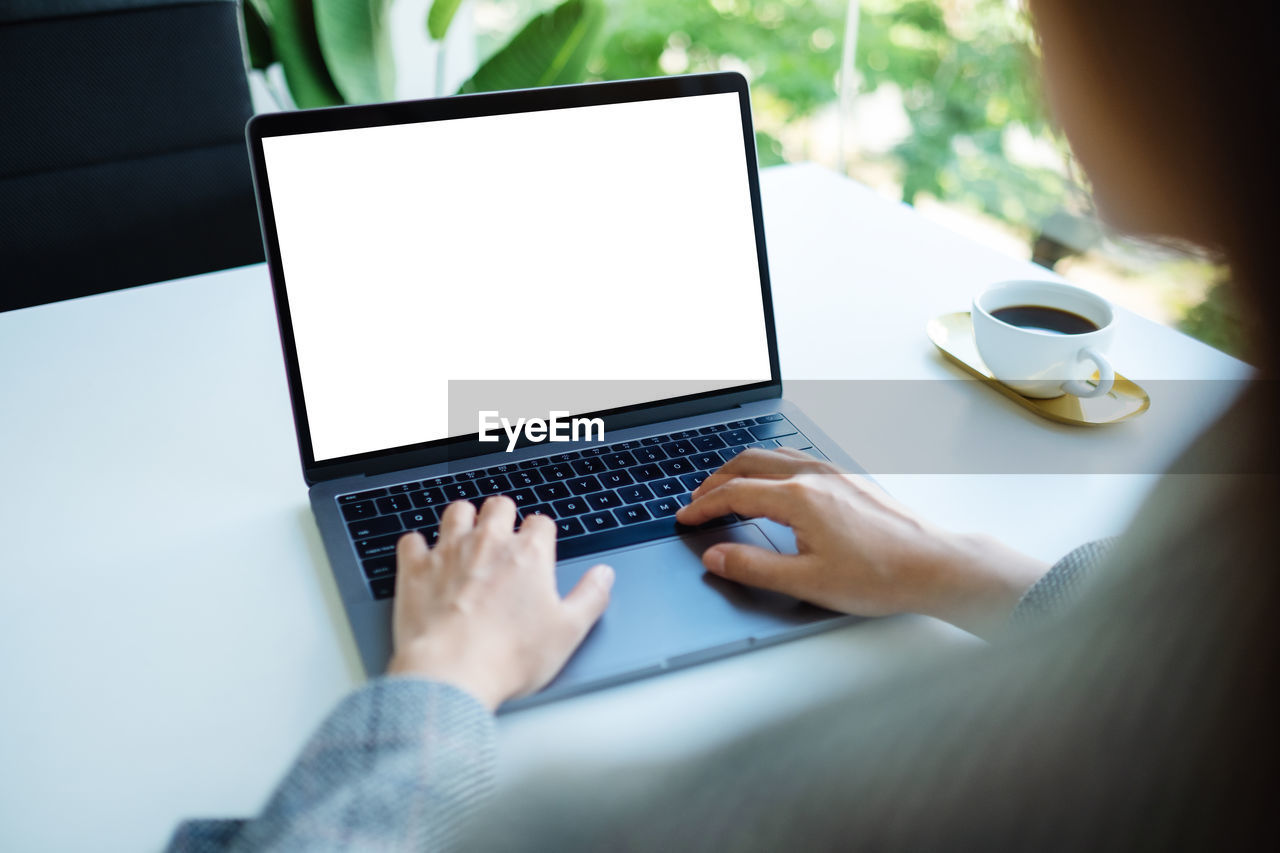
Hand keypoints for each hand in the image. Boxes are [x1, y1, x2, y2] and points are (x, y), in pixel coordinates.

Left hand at [387, 497, 612, 709]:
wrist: (452, 673)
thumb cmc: (509, 656)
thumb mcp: (568, 632)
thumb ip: (590, 597)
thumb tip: (604, 576)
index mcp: (529, 555)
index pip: (541, 523)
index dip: (541, 535)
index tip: (539, 549)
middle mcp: (489, 543)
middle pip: (499, 506)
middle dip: (504, 516)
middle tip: (504, 537)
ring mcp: (449, 552)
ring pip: (457, 511)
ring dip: (463, 520)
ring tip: (466, 537)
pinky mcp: (415, 569)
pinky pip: (412, 540)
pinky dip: (418, 547)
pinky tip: (424, 559)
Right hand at [675, 449, 1045, 637]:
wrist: (935, 565)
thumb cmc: (880, 576)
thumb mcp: (807, 582)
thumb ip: (754, 568)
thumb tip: (716, 556)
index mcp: (799, 498)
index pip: (735, 493)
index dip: (703, 506)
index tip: (685, 518)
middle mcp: (815, 476)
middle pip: (749, 464)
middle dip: (716, 480)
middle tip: (696, 499)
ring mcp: (835, 474)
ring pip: (774, 457)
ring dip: (742, 468)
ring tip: (726, 486)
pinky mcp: (851, 480)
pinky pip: (797, 460)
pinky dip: (770, 467)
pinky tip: (774, 483)